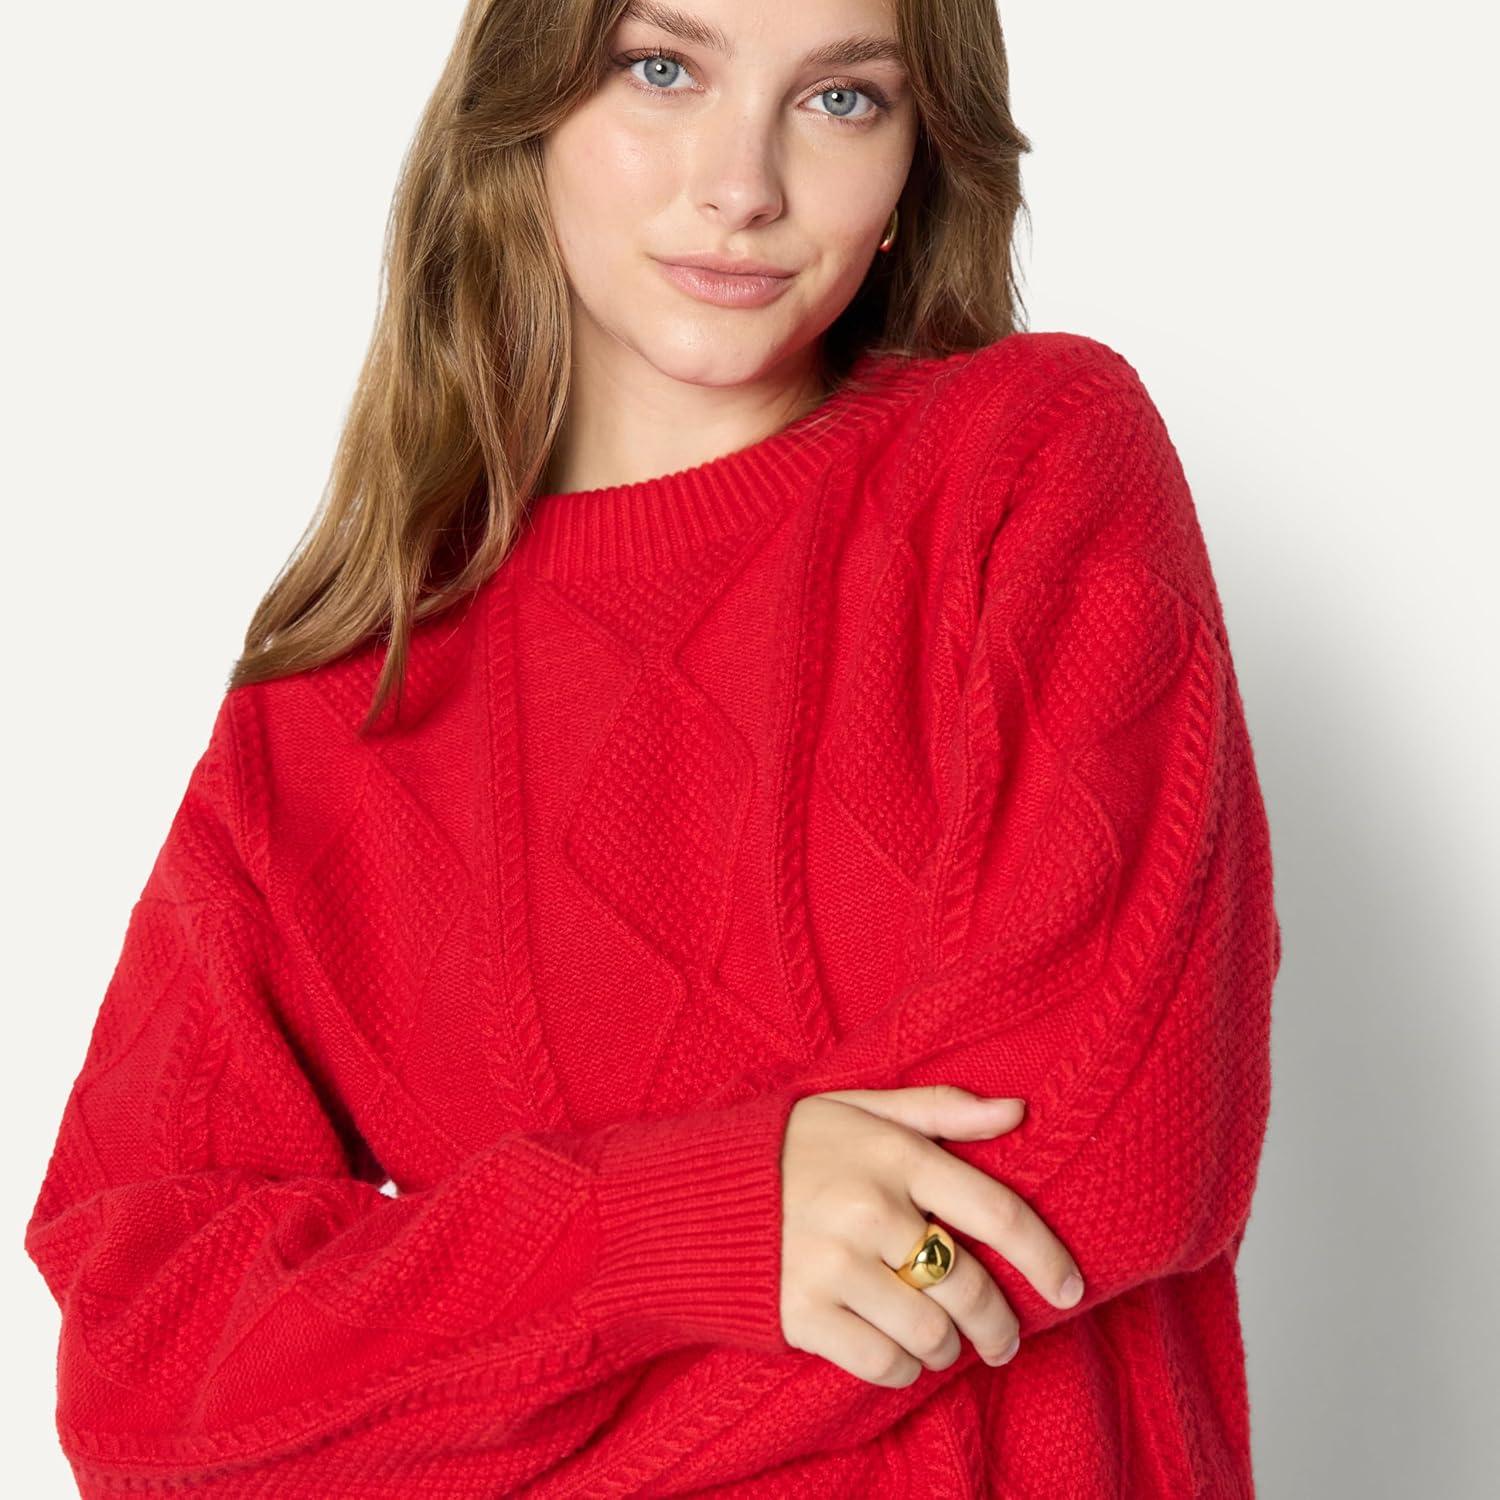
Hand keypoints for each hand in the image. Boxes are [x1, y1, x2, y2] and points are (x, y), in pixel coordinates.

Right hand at [778, 1085, 1084, 1386]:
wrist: (690, 1194)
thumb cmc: (790, 1147)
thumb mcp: (860, 1108)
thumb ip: (940, 1109)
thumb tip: (1018, 1111)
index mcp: (892, 1154)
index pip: (995, 1213)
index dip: (1045, 1258)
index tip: (1069, 1289)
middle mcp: (868, 1209)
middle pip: (969, 1286)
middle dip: (1000, 1325)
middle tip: (1004, 1339)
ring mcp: (832, 1265)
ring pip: (932, 1333)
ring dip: (949, 1349)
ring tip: (945, 1344)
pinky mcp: (801, 1314)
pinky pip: (883, 1363)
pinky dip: (903, 1369)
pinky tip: (901, 1354)